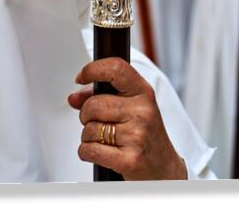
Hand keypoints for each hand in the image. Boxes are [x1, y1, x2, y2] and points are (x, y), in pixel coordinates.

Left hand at [67, 58, 186, 180]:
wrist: (164, 169)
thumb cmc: (145, 136)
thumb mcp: (132, 109)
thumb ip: (102, 97)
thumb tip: (74, 98)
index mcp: (143, 93)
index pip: (116, 68)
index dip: (93, 70)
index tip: (81, 77)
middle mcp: (142, 112)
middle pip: (94, 104)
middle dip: (85, 114)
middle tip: (93, 121)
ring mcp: (137, 136)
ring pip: (90, 129)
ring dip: (87, 136)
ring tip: (101, 139)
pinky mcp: (130, 160)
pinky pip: (90, 150)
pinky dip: (86, 151)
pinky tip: (97, 152)